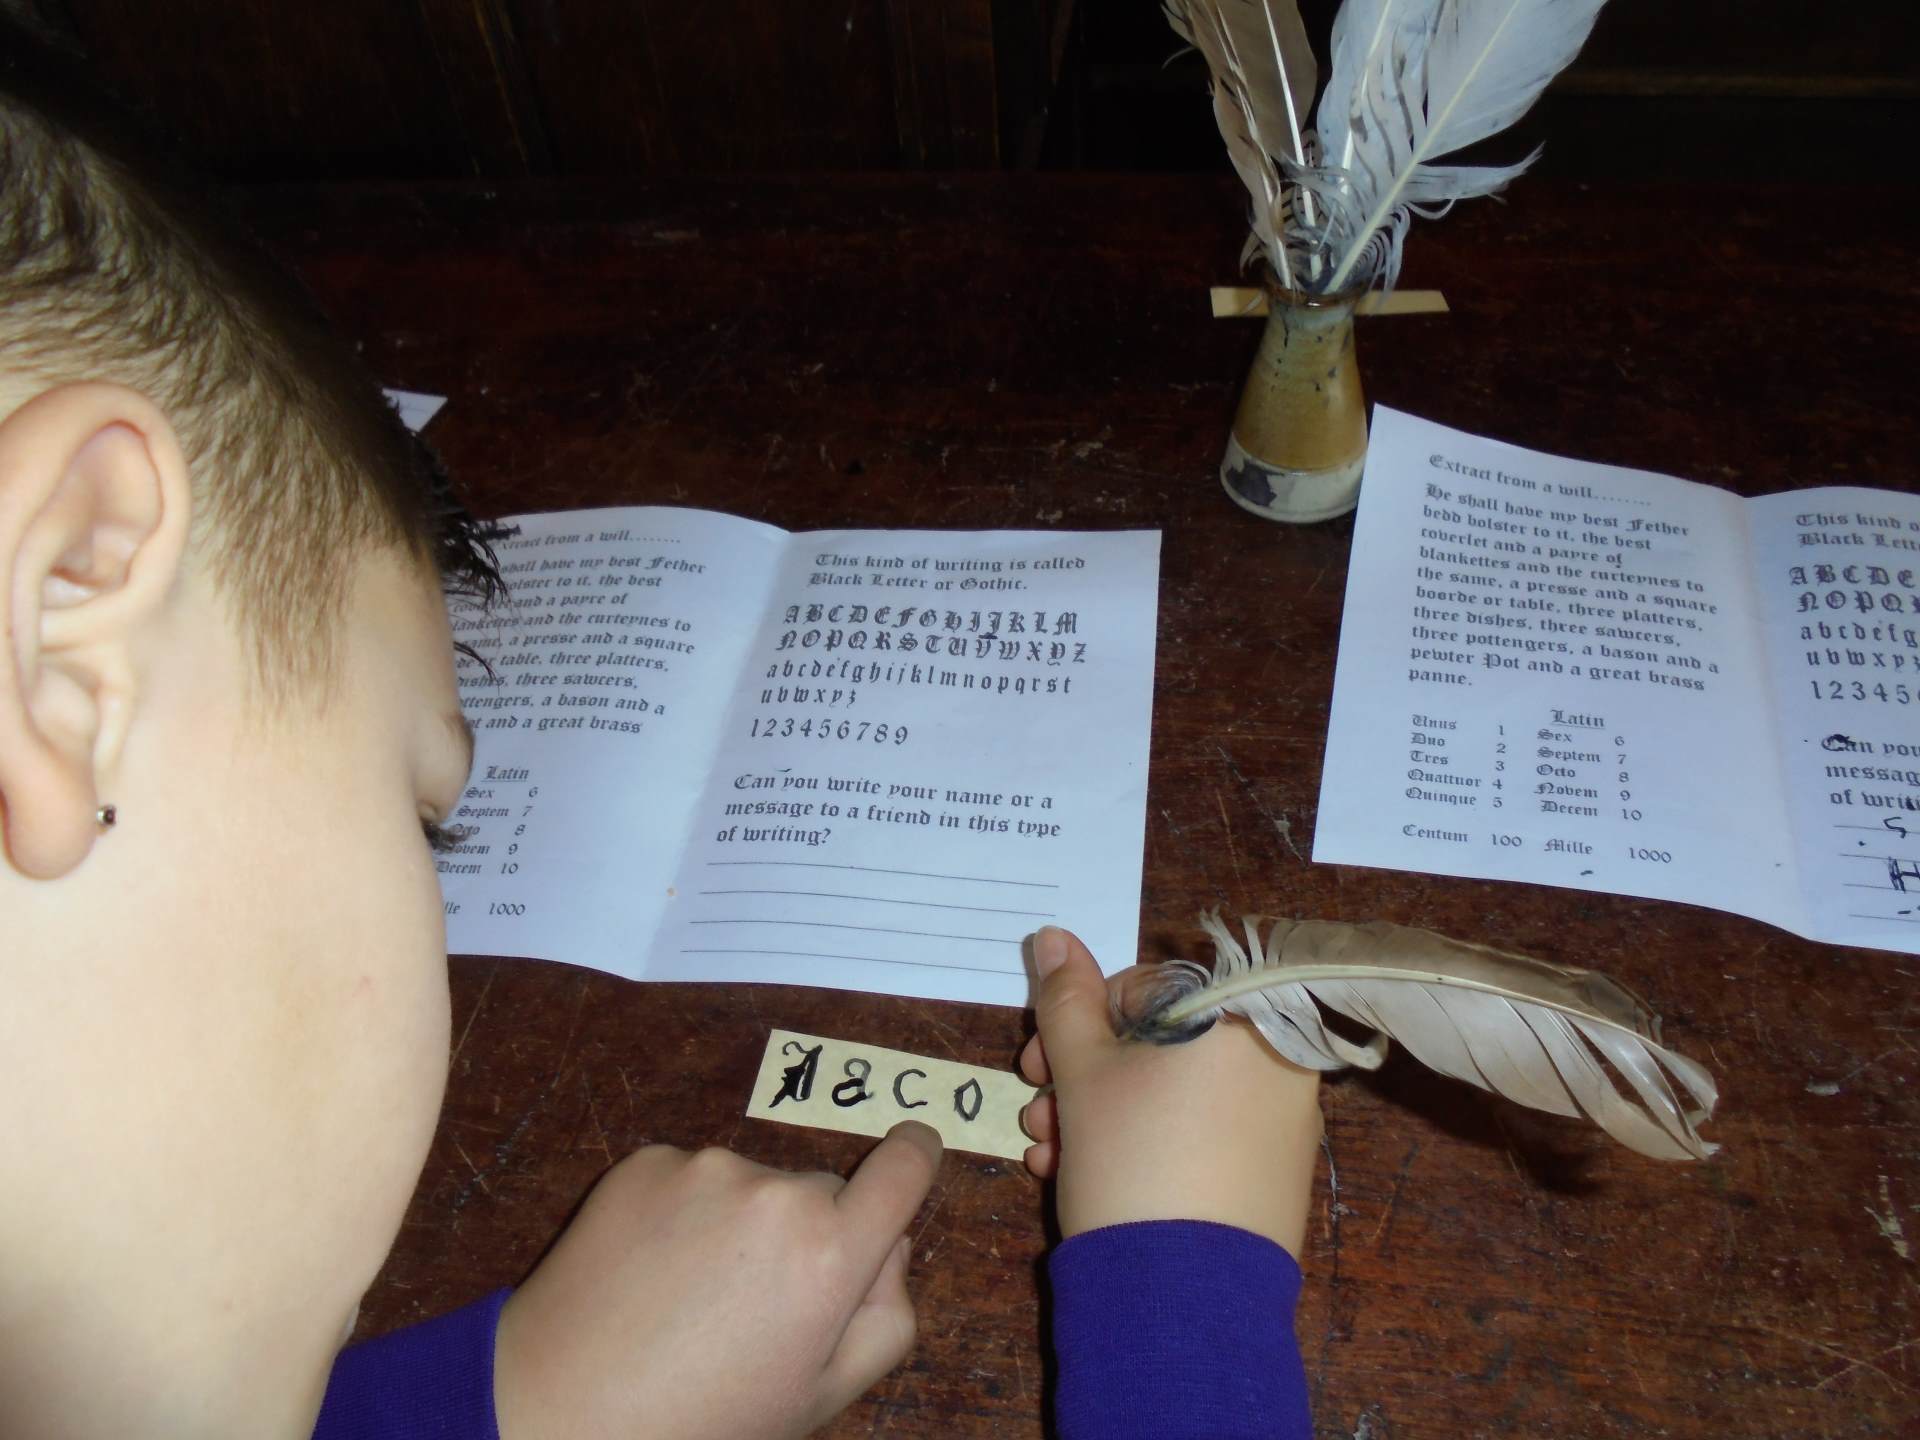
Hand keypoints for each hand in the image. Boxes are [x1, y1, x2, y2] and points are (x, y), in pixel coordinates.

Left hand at [493, 1121, 942, 1439]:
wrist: (561, 1411)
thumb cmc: (702, 1420)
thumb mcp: (825, 1397)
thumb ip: (888, 1314)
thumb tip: (889, 1245)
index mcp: (831, 1253)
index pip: (906, 1165)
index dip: (915, 1158)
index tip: (911, 1155)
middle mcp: (774, 1193)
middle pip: (820, 1191)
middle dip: (805, 1233)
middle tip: (755, 1309)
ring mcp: (704, 1169)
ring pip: (751, 1185)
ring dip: (737, 1224)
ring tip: (688, 1299)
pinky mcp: (644, 1162)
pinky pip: (689, 1176)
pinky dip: (679, 1213)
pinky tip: (649, 1274)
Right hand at [1019, 926, 1320, 1254]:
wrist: (1182, 1297)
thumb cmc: (1131, 1161)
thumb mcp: (1083, 1073)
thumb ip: (1066, 999)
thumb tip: (1053, 936)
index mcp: (1245, 1018)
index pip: (1148, 987)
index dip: (1081, 1019)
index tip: (1037, 1062)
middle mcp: (1280, 1060)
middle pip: (1160, 1043)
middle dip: (1084, 1076)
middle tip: (1040, 1114)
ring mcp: (1285, 1121)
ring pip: (1175, 1092)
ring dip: (1101, 1114)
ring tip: (1052, 1157)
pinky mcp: (1276, 1173)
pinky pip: (1204, 1133)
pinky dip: (1148, 1143)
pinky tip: (1088, 1177)